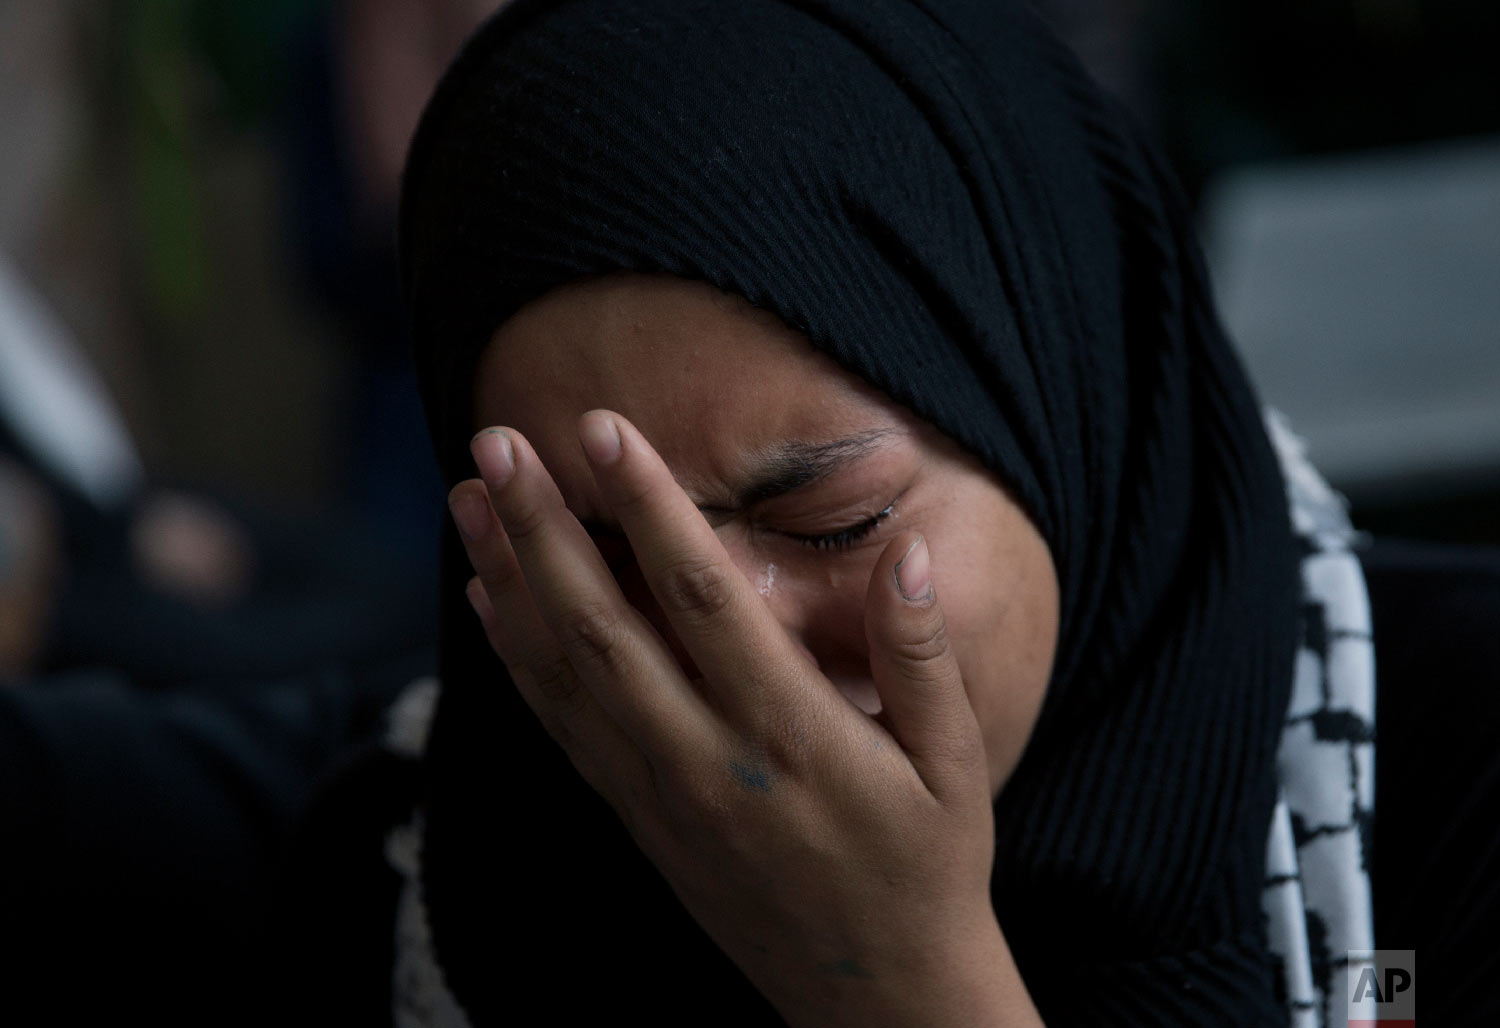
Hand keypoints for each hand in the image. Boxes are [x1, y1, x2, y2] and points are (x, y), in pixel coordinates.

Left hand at [448, 410, 1041, 1026]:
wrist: (874, 996)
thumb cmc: (924, 868)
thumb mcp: (952, 765)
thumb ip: (920, 655)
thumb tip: (905, 553)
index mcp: (788, 731)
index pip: (700, 595)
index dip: (648, 506)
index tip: (603, 430)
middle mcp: (706, 758)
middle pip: (603, 625)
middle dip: (543, 527)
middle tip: (496, 441)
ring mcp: (661, 794)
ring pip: (564, 673)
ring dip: (510, 580)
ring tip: (467, 499)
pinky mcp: (639, 819)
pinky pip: (563, 729)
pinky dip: (518, 659)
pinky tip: (490, 599)